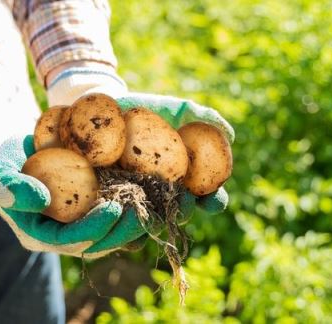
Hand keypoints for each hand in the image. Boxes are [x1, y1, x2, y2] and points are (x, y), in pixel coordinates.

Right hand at [0, 107, 146, 256]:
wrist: (8, 146)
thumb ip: (9, 187)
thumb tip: (41, 200)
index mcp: (37, 233)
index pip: (68, 240)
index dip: (94, 229)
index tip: (115, 208)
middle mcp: (60, 234)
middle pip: (97, 241)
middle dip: (124, 230)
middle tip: (147, 211)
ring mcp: (76, 222)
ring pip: (111, 231)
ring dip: (137, 222)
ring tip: (162, 205)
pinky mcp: (90, 207)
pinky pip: (116, 213)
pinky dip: (137, 205)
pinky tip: (159, 195)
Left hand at [47, 65, 234, 215]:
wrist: (103, 108)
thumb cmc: (145, 109)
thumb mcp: (173, 108)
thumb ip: (201, 116)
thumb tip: (228, 133)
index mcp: (184, 180)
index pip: (207, 197)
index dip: (214, 201)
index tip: (215, 199)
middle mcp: (162, 196)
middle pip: (177, 212)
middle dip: (183, 210)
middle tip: (184, 203)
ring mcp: (134, 202)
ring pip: (146, 221)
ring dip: (151, 220)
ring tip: (150, 212)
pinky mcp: (105, 204)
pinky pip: (110, 221)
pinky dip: (113, 221)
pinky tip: (112, 214)